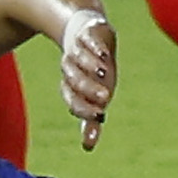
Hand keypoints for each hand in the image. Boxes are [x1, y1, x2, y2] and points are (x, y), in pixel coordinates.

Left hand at [56, 6, 116, 150]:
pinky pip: (87, 39)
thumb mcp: (95, 94)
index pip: (72, 99)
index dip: (83, 108)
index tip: (99, 116)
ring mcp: (77, 48)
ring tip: (105, 72)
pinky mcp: (87, 32)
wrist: (85, 30)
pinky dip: (94, 46)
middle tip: (106, 98)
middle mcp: (71, 67)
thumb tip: (88, 147)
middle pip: (74, 80)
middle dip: (88, 89)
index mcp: (72, 84)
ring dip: (90, 65)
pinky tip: (104, 54)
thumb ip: (92, 119)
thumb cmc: (92, 69)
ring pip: (77, 58)